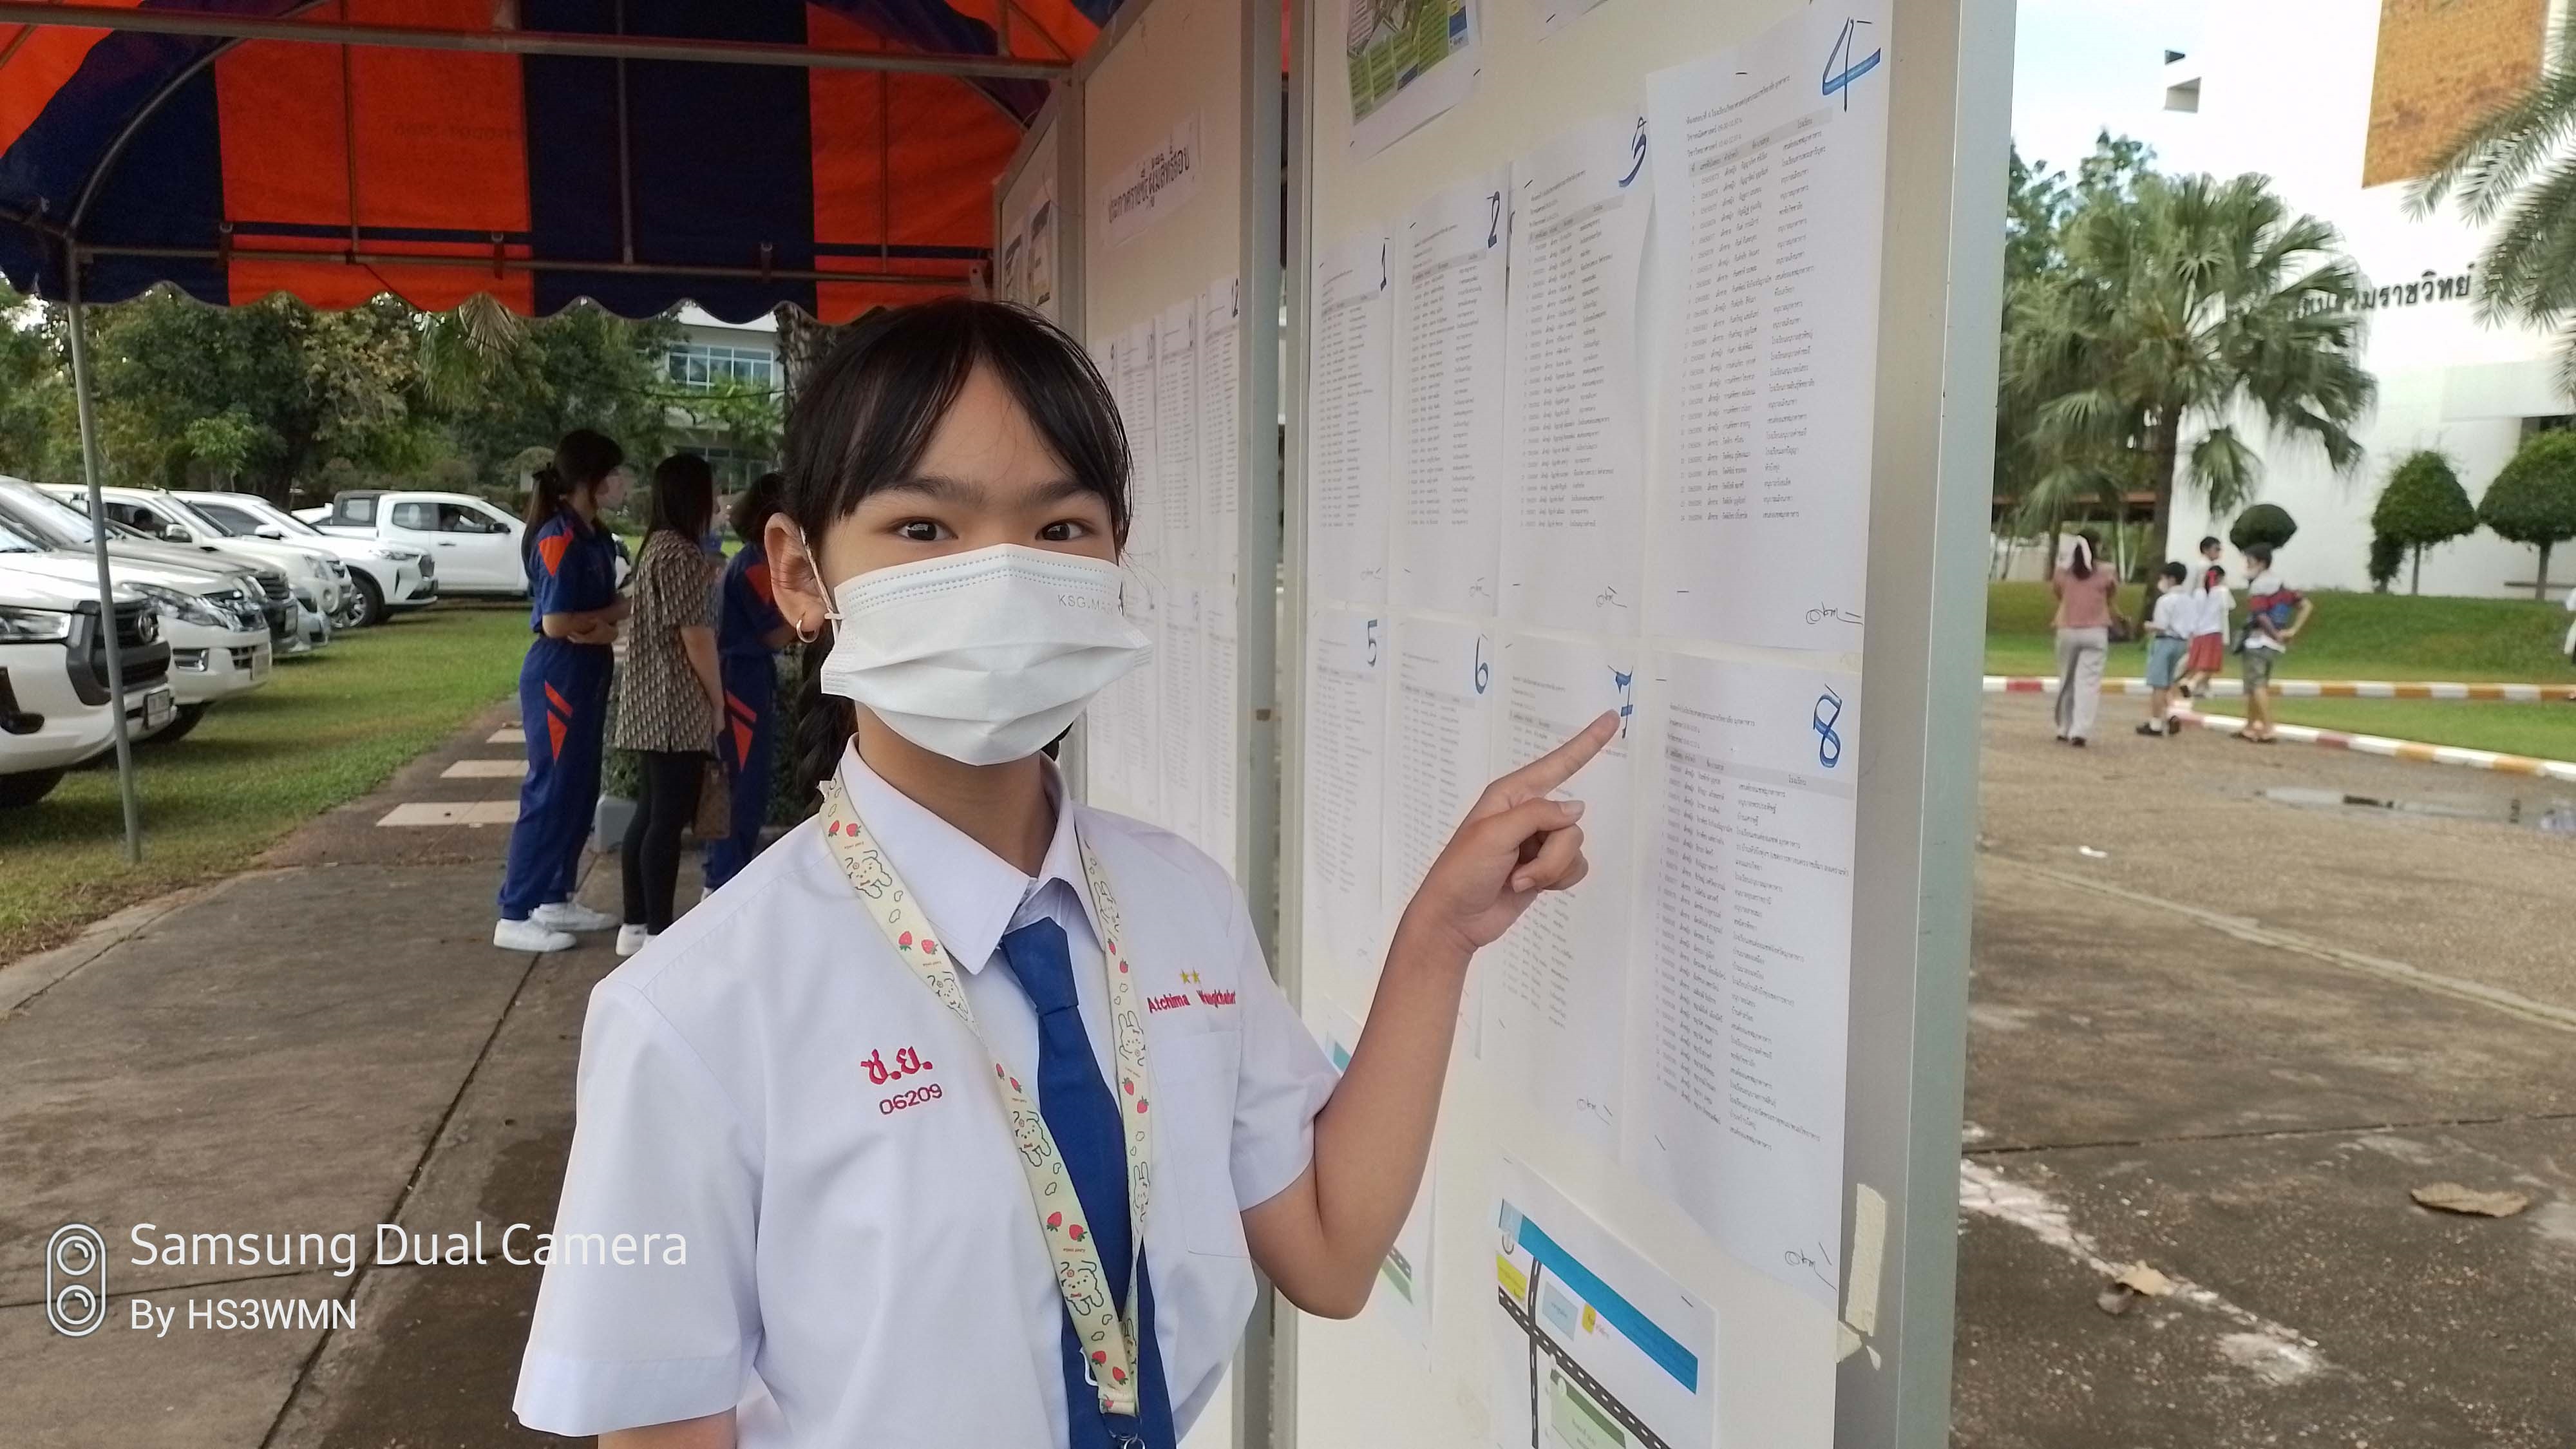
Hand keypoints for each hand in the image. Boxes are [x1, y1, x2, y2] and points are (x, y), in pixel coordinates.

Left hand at [1398, 712, 1617, 958]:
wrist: (1455, 919)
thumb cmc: (1463, 870)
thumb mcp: (1494, 834)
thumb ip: (1539, 815)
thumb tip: (1577, 809)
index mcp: (1511, 794)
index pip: (1557, 764)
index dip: (1587, 743)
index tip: (1611, 719)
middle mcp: (1528, 814)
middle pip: (1571, 821)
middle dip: (1551, 852)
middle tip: (1517, 867)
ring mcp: (1538, 842)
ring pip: (1575, 847)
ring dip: (1550, 870)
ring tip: (1517, 880)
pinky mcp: (1545, 868)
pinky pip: (1575, 867)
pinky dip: (1556, 881)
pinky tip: (1528, 887)